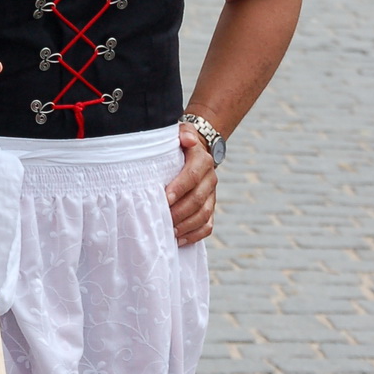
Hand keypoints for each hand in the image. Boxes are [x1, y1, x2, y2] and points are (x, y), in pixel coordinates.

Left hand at [165, 123, 217, 245]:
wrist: (198, 151)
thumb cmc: (180, 145)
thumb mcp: (181, 133)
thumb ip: (183, 134)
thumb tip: (187, 139)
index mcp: (202, 161)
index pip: (191, 176)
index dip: (178, 188)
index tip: (164, 198)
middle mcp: (210, 179)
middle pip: (197, 200)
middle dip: (179, 212)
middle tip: (162, 219)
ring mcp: (211, 195)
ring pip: (203, 215)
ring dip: (186, 226)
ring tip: (169, 232)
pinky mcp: (210, 208)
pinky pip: (207, 225)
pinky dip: (195, 235)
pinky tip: (179, 240)